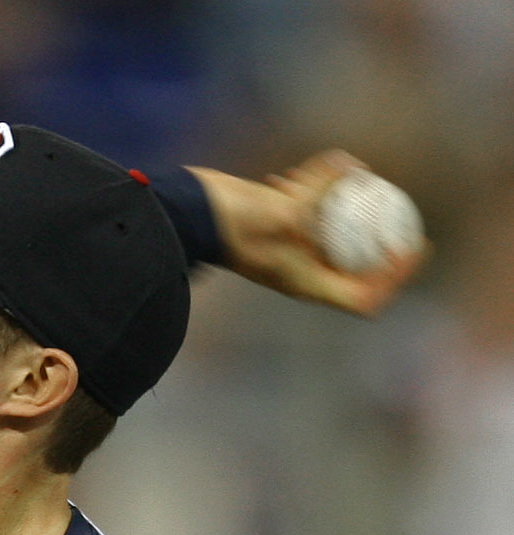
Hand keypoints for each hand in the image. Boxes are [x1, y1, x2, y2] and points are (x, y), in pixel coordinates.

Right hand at [190, 150, 427, 315]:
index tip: (413, 246)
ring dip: (345, 212)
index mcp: (308, 284)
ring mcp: (287, 252)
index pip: (364, 297)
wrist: (190, 215)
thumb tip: (356, 168)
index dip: (394, 278)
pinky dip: (315, 192)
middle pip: (354, 268)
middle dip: (379, 241)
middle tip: (398, 211)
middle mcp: (301, 272)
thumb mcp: (284, 213)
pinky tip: (309, 171)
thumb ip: (319, 194)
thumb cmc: (233, 224)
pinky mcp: (274, 231)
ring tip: (353, 181)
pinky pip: (306, 216)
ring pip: (330, 238)